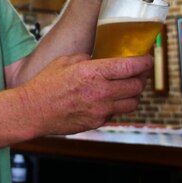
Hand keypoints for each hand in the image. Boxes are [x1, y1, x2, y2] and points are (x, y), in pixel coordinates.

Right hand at [18, 53, 152, 135]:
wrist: (33, 111)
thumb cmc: (45, 85)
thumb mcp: (66, 61)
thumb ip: (87, 59)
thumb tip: (99, 60)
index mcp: (94, 73)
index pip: (131, 67)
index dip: (145, 62)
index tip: (148, 59)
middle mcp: (101, 92)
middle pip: (137, 86)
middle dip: (141, 78)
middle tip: (139, 73)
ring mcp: (101, 110)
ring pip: (132, 103)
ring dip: (133, 94)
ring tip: (127, 87)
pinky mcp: (97, 122)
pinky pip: (116, 113)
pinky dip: (117, 106)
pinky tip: (108, 99)